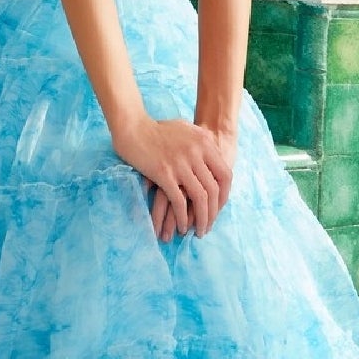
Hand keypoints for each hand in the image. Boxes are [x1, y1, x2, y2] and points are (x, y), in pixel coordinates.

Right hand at [112, 115, 233, 240]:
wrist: (132, 125)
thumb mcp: (186, 129)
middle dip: (214, 213)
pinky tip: (181, 226)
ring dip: (202, 219)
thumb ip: (201, 142)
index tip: (218, 208)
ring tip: (198, 232)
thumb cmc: (156, 128)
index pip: (225, 175)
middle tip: (209, 226)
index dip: (224, 195)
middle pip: (214, 190)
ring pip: (200, 198)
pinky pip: (179, 201)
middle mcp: (196, 153)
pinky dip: (183, 217)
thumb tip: (214, 155)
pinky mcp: (164, 173)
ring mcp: (181, 163)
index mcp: (204, 142)